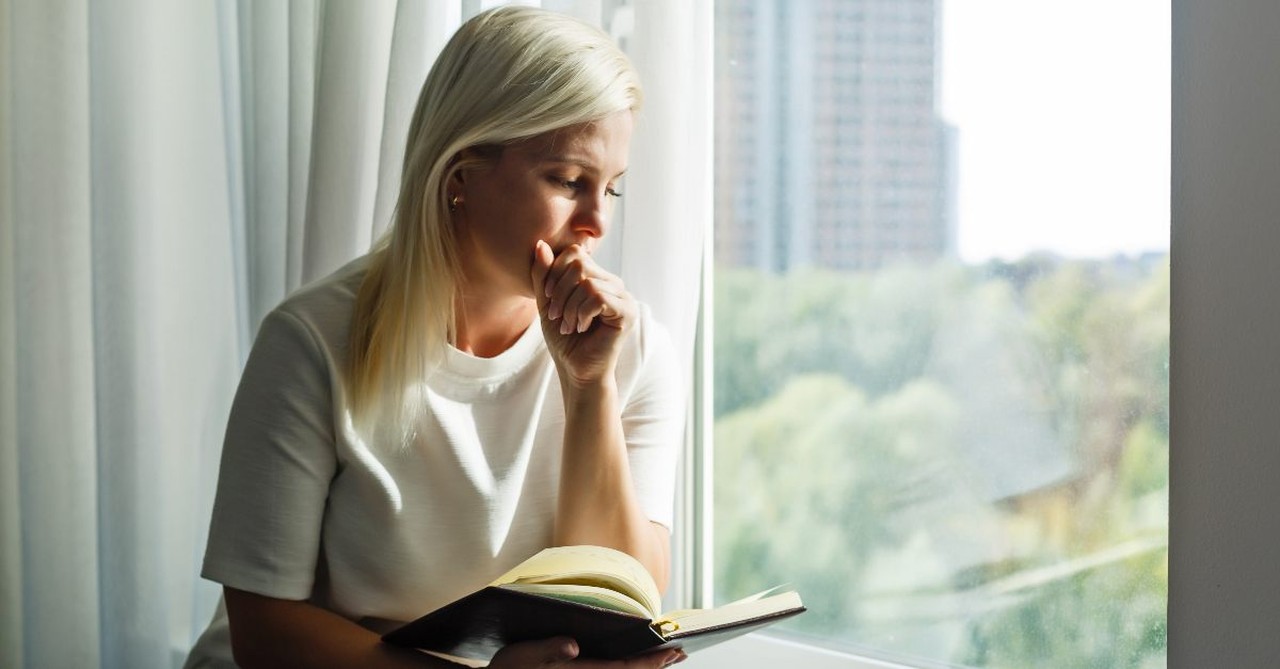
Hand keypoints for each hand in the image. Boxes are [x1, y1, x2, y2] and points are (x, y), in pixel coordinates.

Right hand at [487, 637, 685, 667]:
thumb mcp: (523, 656)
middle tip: (682, 652)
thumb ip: (549, 650)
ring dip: (644, 666)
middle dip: (657, 665)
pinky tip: (632, 658)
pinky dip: (627, 666)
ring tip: (666, 656)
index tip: (675, 651)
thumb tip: (573, 646)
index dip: (652, 662)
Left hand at [531, 241, 636, 386]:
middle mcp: (613, 283)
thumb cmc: (564, 339)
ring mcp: (623, 296)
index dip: (555, 271)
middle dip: (560, 290)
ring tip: (569, 325)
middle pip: (579, 264)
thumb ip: (543, 275)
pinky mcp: (627, 312)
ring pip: (587, 282)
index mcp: (597, 277)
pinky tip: (581, 327)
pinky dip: (582, 313)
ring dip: (569, 307)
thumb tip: (541, 244)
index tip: (548, 298)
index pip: (575, 253)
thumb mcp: (546, 302)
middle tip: (557, 316)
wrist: (576, 370)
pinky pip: (598, 297)